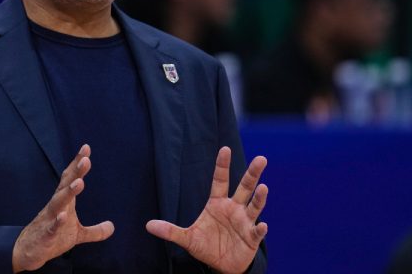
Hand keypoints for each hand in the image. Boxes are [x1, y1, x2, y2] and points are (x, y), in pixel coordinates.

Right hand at [12, 144, 113, 272]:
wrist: (28, 252)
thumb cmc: (53, 238)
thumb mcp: (77, 235)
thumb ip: (96, 231)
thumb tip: (113, 227)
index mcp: (64, 203)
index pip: (71, 179)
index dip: (77, 164)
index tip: (86, 148)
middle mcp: (56, 207)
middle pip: (66, 186)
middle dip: (75, 173)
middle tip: (86, 159)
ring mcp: (50, 220)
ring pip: (59, 203)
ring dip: (69, 192)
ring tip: (79, 183)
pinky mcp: (46, 235)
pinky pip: (52, 227)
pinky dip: (57, 221)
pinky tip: (64, 215)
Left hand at [146, 147, 267, 273]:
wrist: (222, 265)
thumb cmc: (206, 246)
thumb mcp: (187, 238)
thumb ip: (170, 231)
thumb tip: (148, 225)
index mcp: (217, 203)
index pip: (220, 180)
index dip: (222, 165)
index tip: (225, 149)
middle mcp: (234, 209)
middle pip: (245, 188)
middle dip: (253, 173)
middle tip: (261, 158)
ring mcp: (244, 222)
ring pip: (255, 206)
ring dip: (259, 198)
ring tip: (263, 187)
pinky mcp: (251, 238)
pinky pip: (257, 232)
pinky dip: (260, 229)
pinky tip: (262, 226)